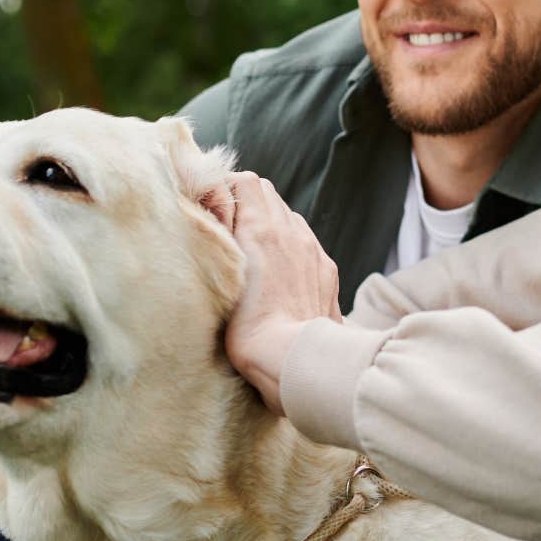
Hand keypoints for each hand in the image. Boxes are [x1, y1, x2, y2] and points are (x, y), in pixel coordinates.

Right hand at [223, 172, 341, 415]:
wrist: (294, 358)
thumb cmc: (248, 328)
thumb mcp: (221, 275)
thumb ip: (220, 236)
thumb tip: (215, 210)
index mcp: (260, 228)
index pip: (245, 181)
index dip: (227, 189)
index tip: (213, 208)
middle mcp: (290, 231)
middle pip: (267, 193)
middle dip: (247, 202)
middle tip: (230, 226)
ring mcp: (312, 248)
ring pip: (288, 215)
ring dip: (271, 222)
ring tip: (254, 250)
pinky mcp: (327, 268)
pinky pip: (306, 240)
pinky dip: (291, 243)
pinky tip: (281, 269)